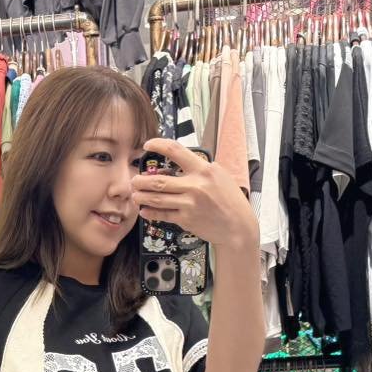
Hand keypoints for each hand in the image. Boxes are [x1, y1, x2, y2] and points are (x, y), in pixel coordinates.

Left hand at [131, 138, 258, 251]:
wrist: (237, 226)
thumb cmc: (229, 199)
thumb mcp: (218, 176)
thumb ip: (198, 168)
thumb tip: (176, 164)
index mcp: (203, 170)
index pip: (176, 151)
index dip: (158, 145)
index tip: (147, 144)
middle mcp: (195, 185)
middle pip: (160, 180)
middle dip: (141, 181)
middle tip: (134, 181)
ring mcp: (189, 203)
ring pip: (158, 198)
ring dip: (142, 197)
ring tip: (135, 195)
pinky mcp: (186, 219)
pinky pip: (163, 214)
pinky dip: (151, 212)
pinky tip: (144, 210)